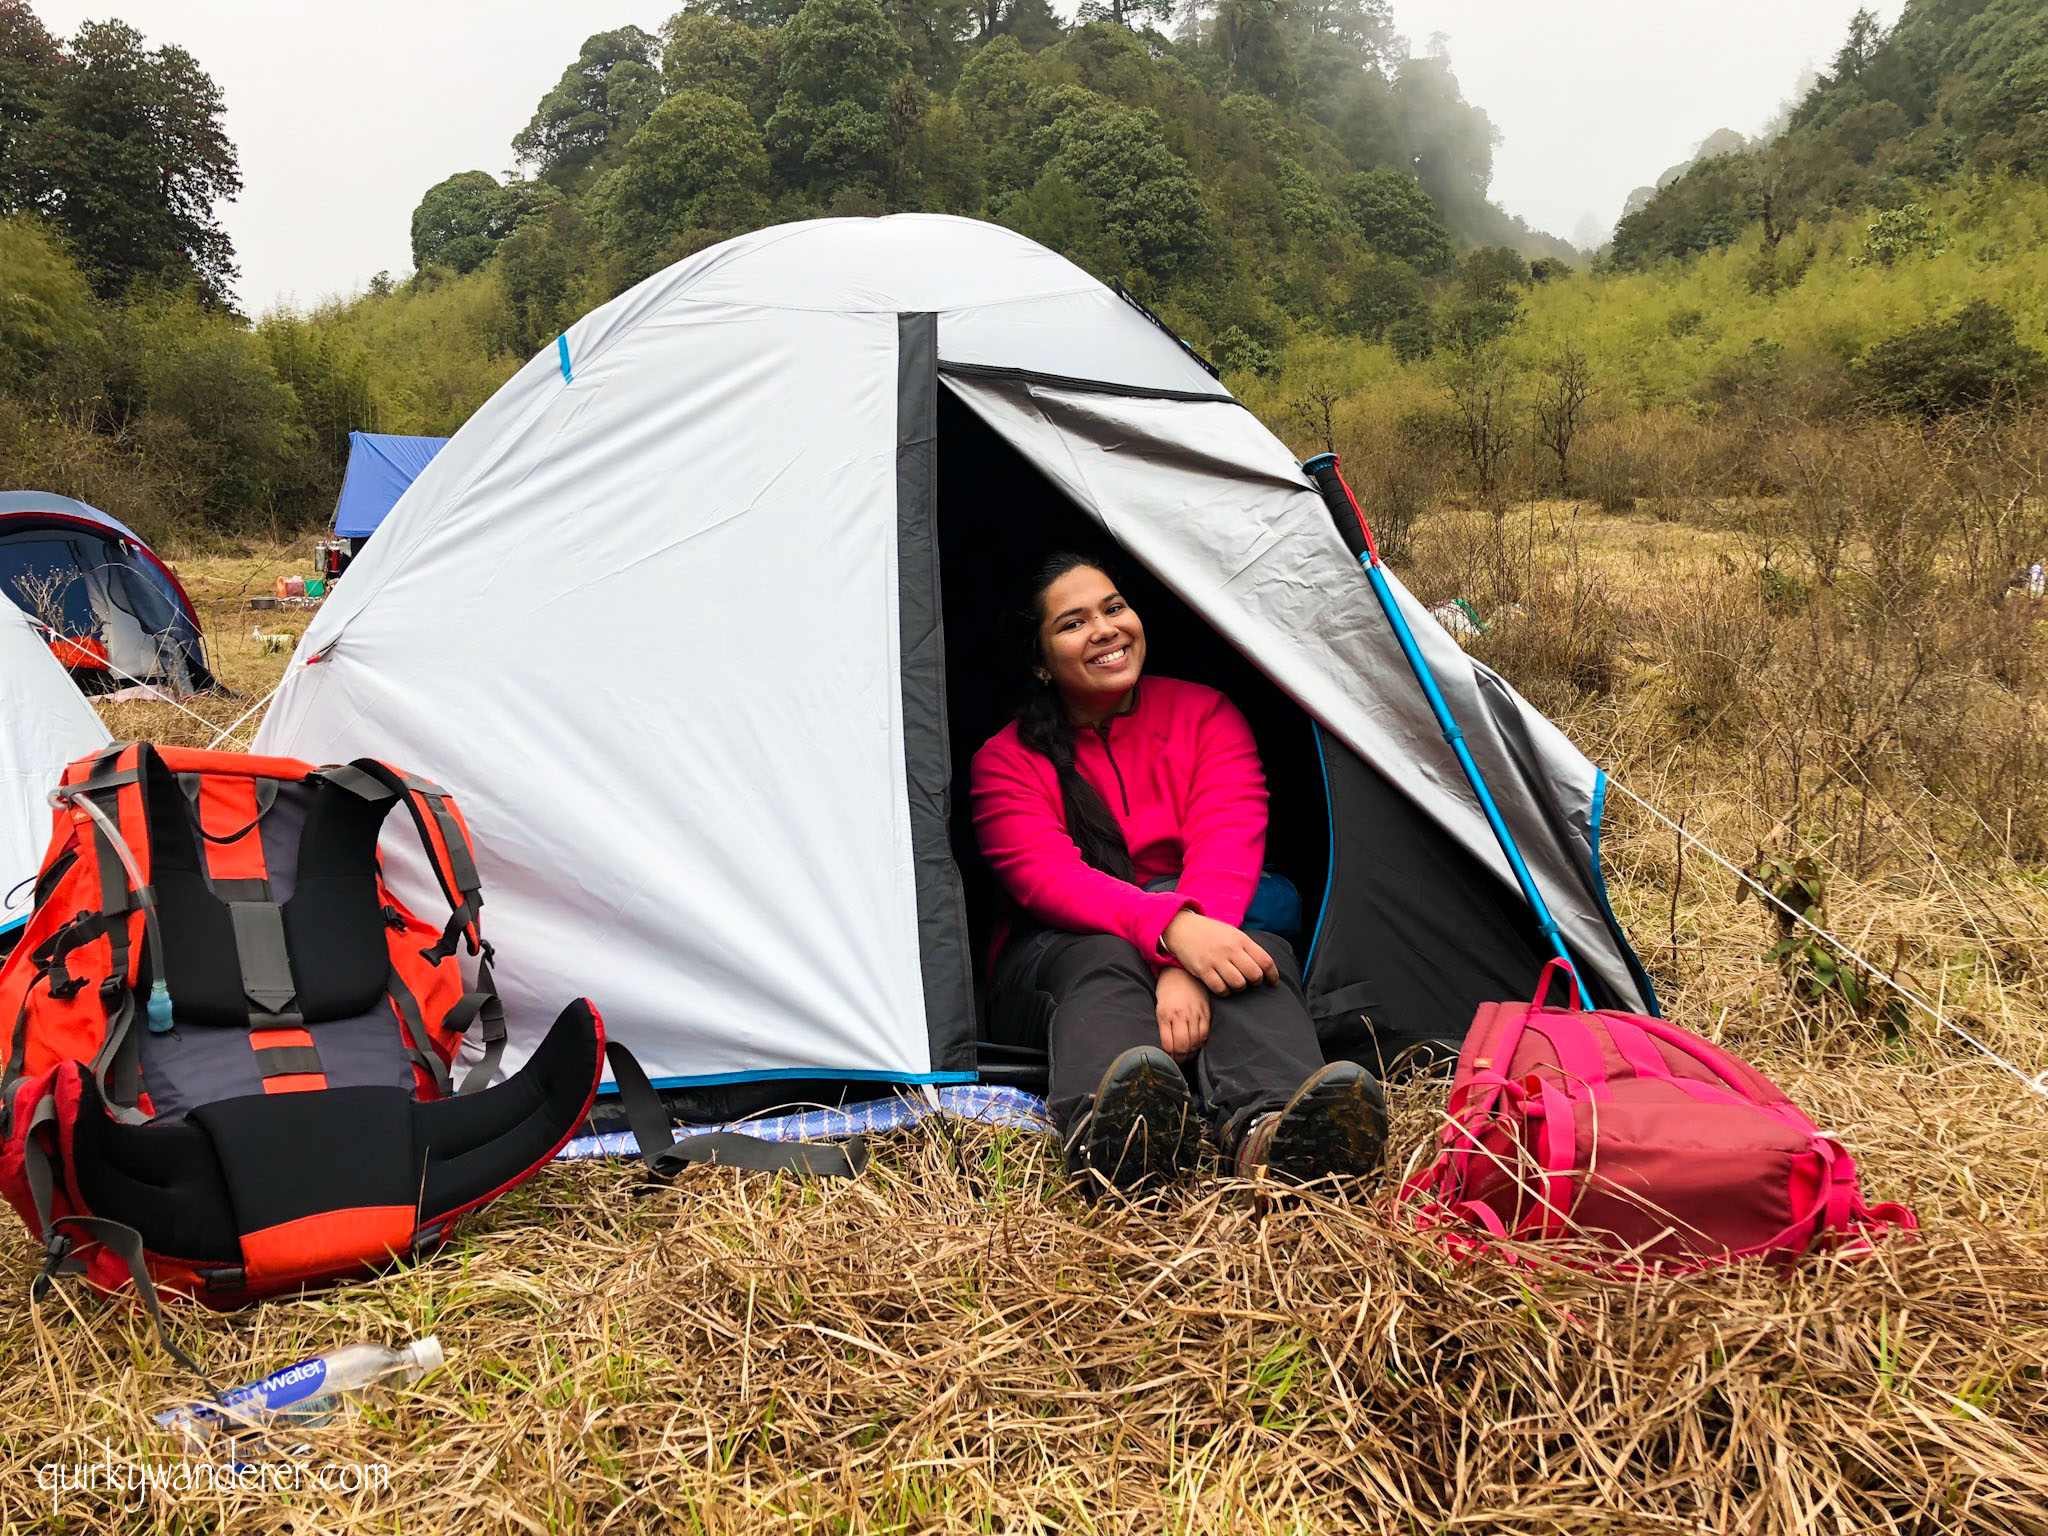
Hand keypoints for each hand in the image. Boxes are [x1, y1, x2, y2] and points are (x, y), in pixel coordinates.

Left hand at [1155, 968, 1210, 1062]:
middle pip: (1183, 1046)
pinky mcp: (1205, 1012)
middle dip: (1180, 1059)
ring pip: (1195, 1042)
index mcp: (1165, 1015)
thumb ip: (1163, 1027)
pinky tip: (1196, 1046)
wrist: (1180, 972)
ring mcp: (1194, 1013)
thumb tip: (1167, 1048)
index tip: (1168, 1061)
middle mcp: (1180, 1015)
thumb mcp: (1159, 1008)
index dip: (1169, 1057)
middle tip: (1178, 1062)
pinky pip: (1205, 1033)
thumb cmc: (1166, 991)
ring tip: (1186, 1056)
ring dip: (1191, 1054)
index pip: (1169, 1045)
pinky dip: (1201, 1044)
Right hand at [1162, 910, 1278, 994]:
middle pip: (1254, 975)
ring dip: (1240, 988)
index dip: (1273, 975)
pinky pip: (1220, 989)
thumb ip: (1248, 948)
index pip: (1265, 961)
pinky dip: (1225, 991)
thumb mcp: (1233, 934)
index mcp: (1241, 939)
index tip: (1272, 982)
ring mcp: (1216, 960)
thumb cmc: (1212, 934)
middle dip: (1256, 982)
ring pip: (1239, 984)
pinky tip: (1224, 987)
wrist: (1183, 928)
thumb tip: (1266, 968)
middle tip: (1251, 982)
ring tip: (1236, 984)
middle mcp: (1230, 949)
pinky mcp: (1203, 970)